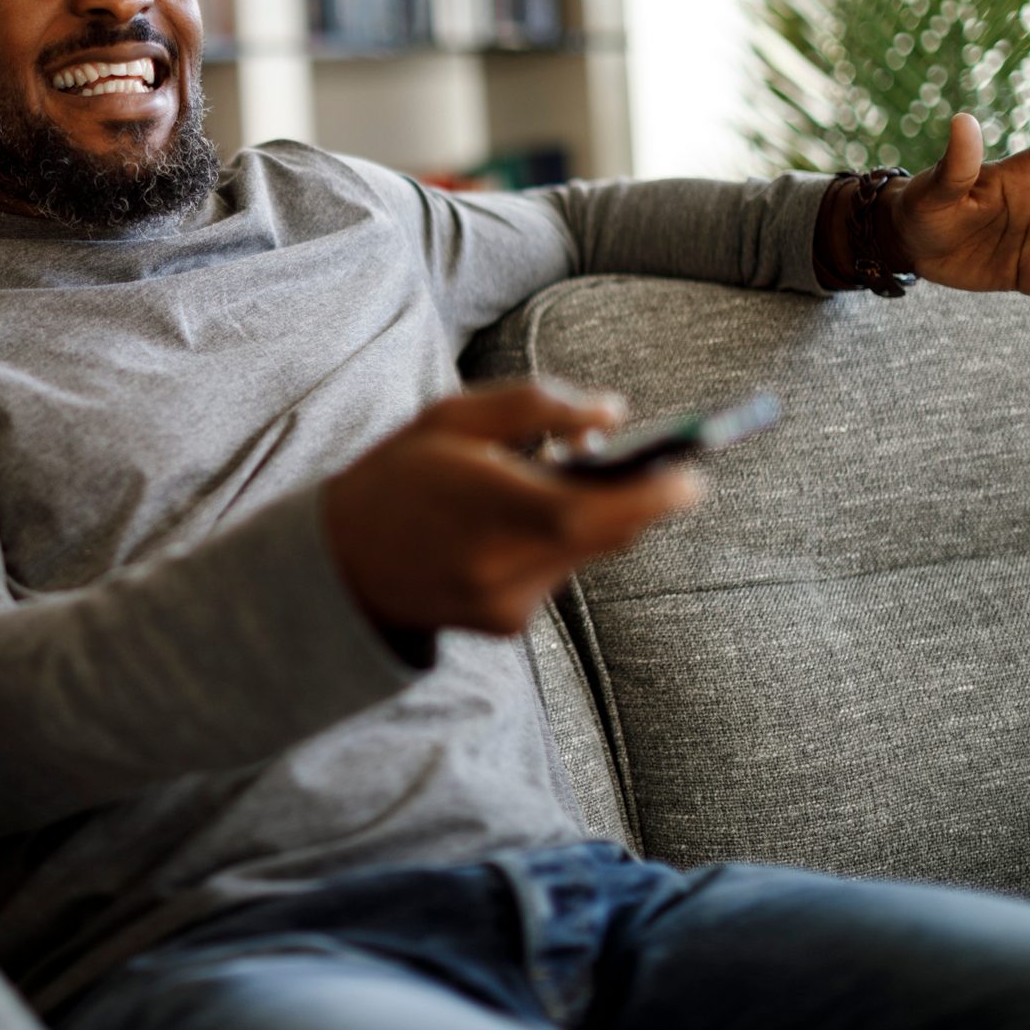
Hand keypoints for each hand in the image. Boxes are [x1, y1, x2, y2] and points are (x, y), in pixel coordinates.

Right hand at [321, 379, 704, 640]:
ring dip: (583, 517)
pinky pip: (559, 573)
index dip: (661, 493)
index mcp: (498, 508)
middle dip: (629, 496)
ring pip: (587, 553)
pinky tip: (503, 526)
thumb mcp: (451, 419)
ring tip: (534, 484)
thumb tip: (614, 412)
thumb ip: (536, 406)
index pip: (606, 510)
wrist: (336, 565)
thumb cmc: (394, 478)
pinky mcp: (510, 624)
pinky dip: (552, 544)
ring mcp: (513, 603)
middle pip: (611, 533)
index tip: (693, 472)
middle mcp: (512, 566)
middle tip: (618, 458)